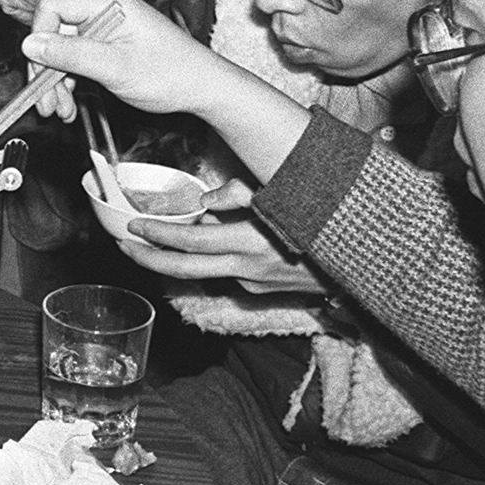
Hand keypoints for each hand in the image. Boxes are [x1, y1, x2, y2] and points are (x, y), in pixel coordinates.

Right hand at [23, 0, 221, 117]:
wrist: (202, 88)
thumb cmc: (171, 73)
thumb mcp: (116, 67)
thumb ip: (71, 54)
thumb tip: (30, 44)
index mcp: (107, 2)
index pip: (51, 8)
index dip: (39, 39)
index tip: (38, 71)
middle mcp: (103, 10)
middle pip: (54, 33)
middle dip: (46, 71)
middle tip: (46, 104)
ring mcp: (105, 29)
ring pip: (62, 51)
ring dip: (56, 83)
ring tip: (60, 111)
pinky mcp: (107, 47)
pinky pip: (77, 61)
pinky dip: (71, 83)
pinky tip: (71, 105)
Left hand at [108, 208, 323, 295]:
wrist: (361, 264)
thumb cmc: (323, 219)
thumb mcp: (283, 197)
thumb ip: (243, 194)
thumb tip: (209, 197)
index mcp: (250, 242)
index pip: (191, 241)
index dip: (159, 234)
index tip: (134, 225)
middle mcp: (247, 268)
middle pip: (184, 269)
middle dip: (148, 259)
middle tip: (123, 245)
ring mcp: (252, 283)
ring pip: (199, 275)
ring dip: (168, 263)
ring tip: (144, 248)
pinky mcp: (259, 290)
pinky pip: (223, 273)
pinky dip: (203, 261)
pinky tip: (192, 249)